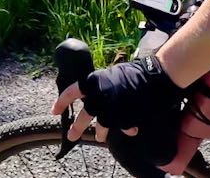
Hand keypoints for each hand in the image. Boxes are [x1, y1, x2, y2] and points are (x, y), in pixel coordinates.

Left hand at [51, 55, 185, 140]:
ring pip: (101, 127)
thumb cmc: (135, 72)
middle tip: (72, 136)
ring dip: (101, 133)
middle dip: (77, 128)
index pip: (71, 93)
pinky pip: (120, 128)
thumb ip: (100, 86)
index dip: (61, 102)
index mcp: (93, 82)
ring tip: (101, 138)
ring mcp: (110, 111)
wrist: (155, 77)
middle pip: (83, 117)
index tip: (54, 111)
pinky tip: (130, 130)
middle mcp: (98, 98)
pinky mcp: (122, 120)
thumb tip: (93, 96)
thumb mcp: (112, 74)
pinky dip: (125, 128)